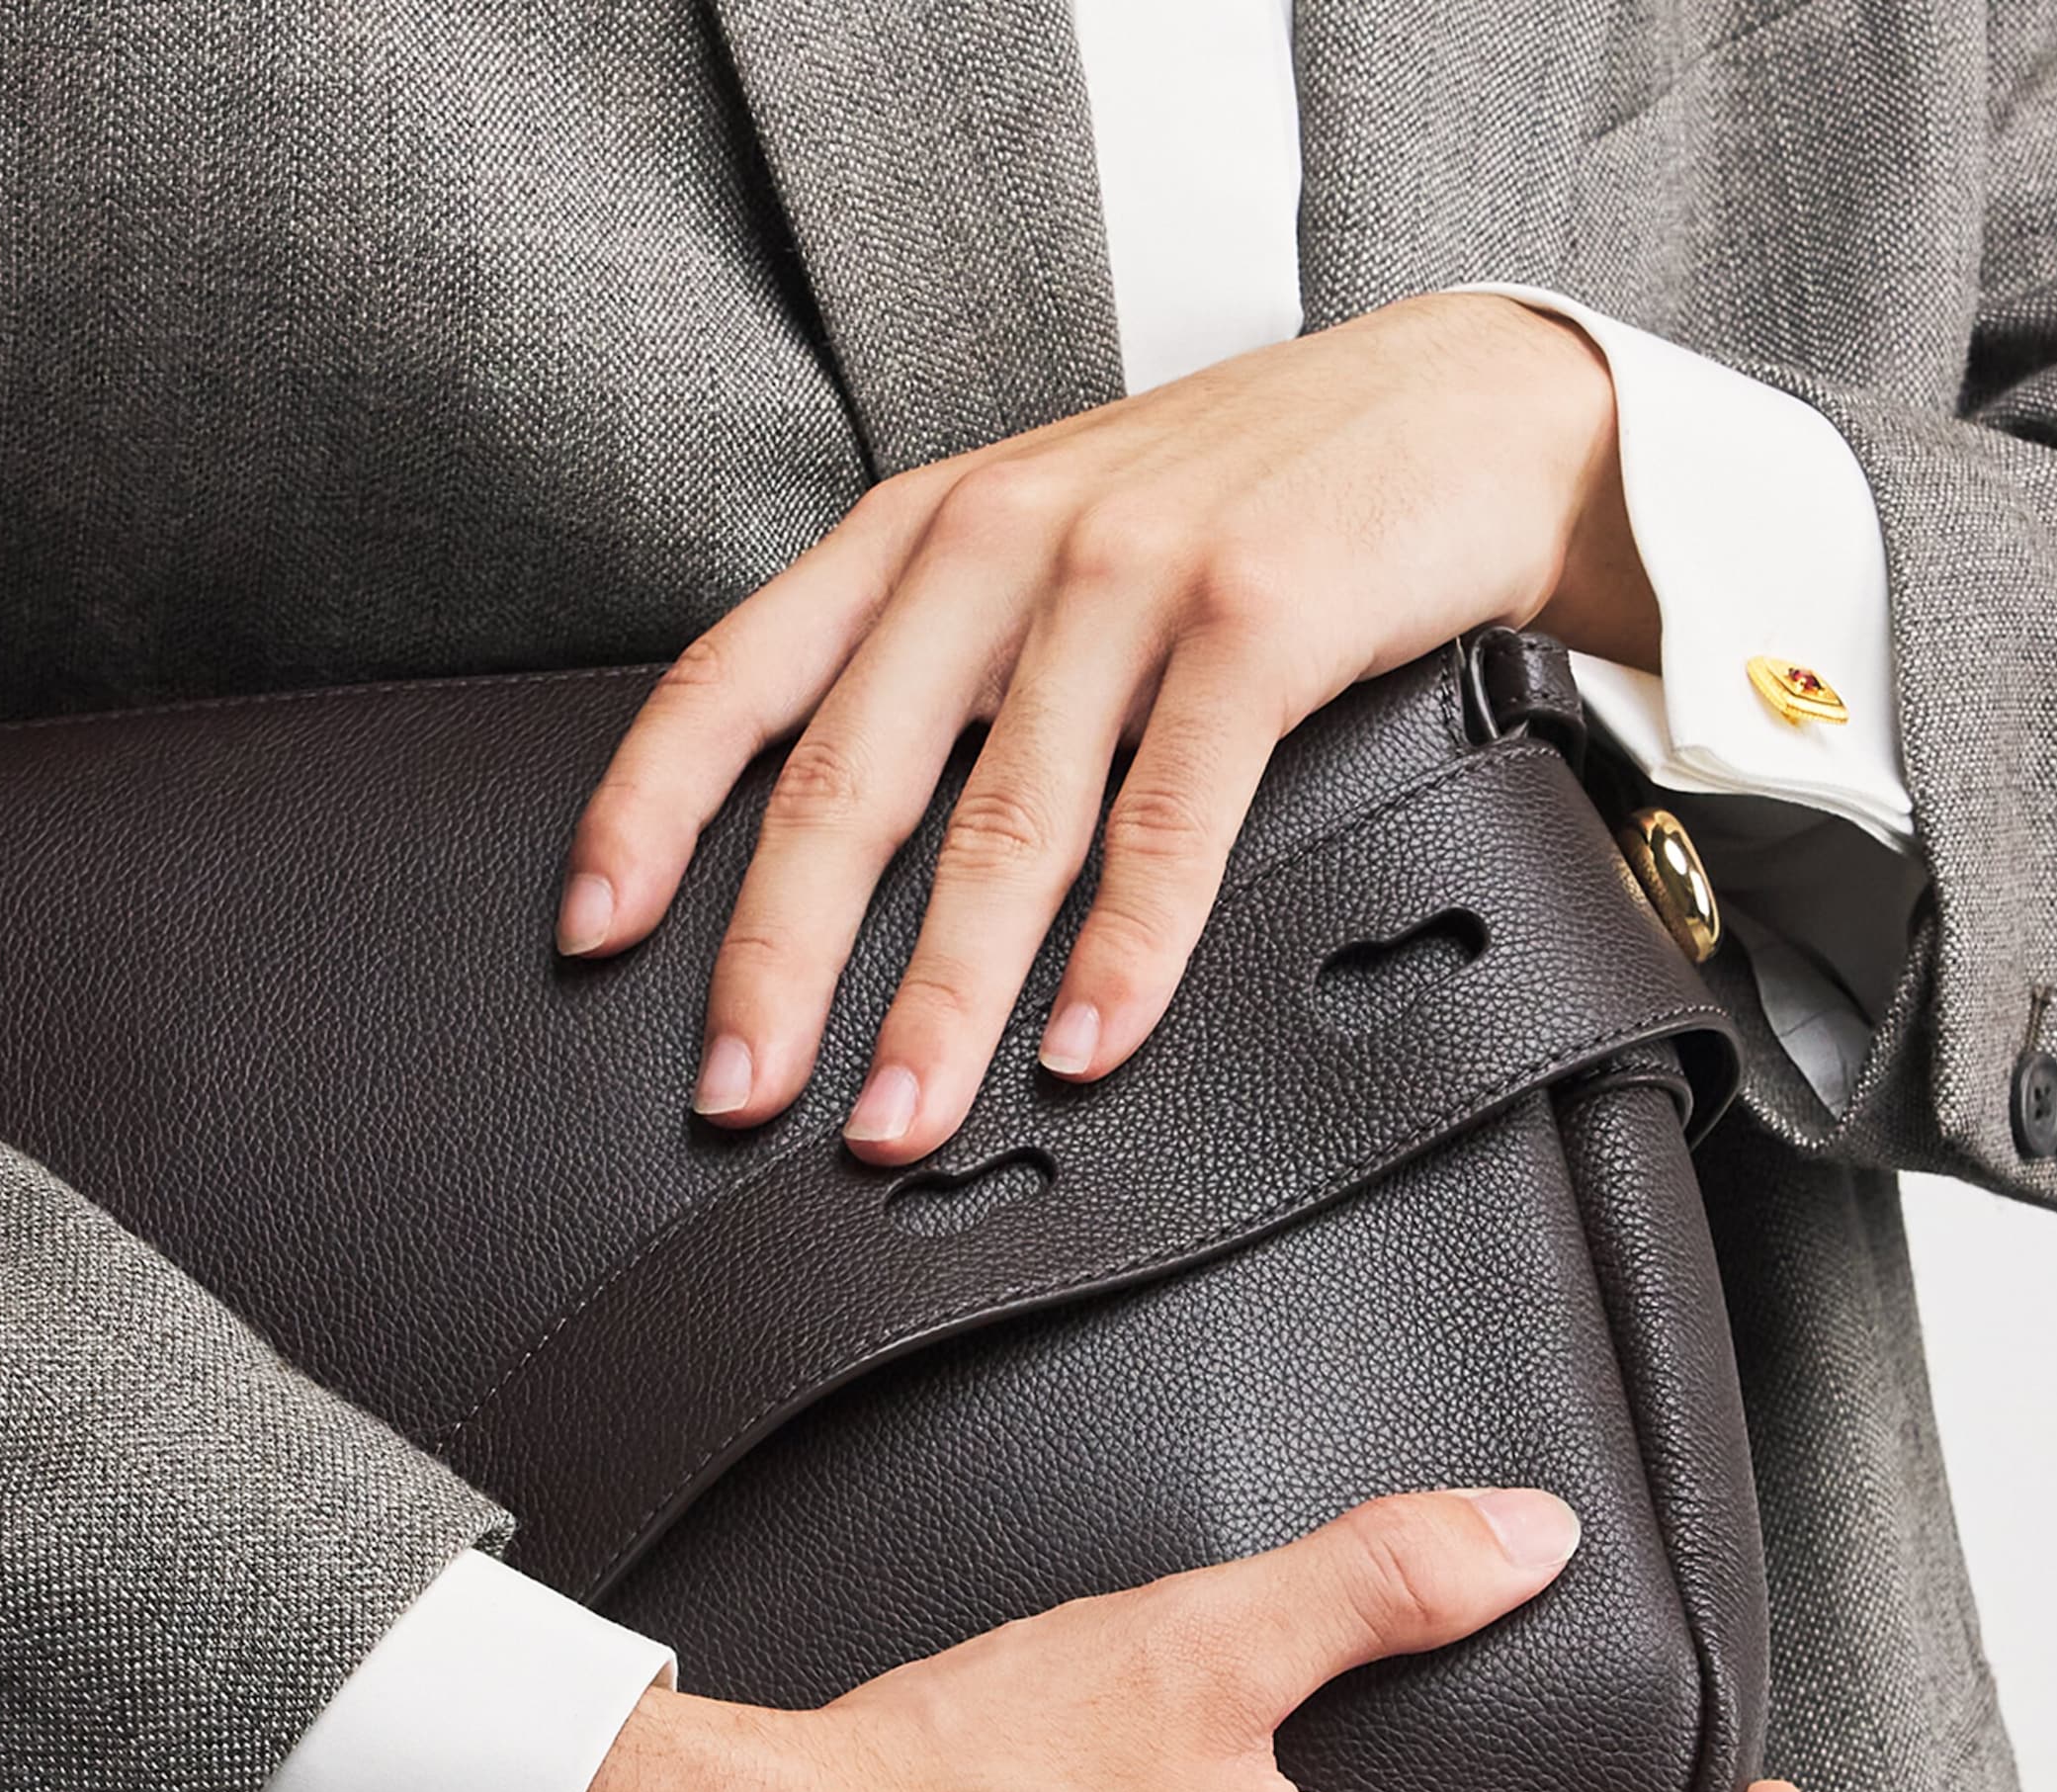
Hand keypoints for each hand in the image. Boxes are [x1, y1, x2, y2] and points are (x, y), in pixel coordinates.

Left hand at [558, 291, 1659, 1166]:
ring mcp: (1130, 572)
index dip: (649, 810)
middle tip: (738, 1093)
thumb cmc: (1238, 502)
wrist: (1460, 408)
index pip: (737, 674)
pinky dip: (1122, 948)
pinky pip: (1169, 814)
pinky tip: (1084, 1043)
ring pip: (1001, 821)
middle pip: (849, 780)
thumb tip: (833, 855)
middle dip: (779, 961)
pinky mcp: (1258, 615)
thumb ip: (940, 663)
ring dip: (941, 997)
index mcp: (922, 531)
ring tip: (898, 1118)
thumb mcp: (1048, 544)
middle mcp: (1001, 537)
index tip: (596, 932)